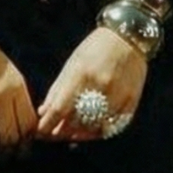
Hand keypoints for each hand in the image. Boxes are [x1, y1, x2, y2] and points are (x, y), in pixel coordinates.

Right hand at [0, 39, 37, 149]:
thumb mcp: (10, 73)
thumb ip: (17, 96)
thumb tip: (23, 121)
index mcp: (16, 87)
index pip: (28, 122)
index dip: (28, 137)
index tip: (26, 143)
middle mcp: (1, 97)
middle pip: (13, 134)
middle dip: (14, 148)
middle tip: (13, 155)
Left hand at [36, 27, 147, 141]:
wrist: (129, 37)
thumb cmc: (95, 48)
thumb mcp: (73, 64)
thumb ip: (58, 89)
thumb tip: (44, 112)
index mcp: (81, 73)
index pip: (59, 108)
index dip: (47, 123)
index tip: (41, 131)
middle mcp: (100, 85)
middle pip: (76, 121)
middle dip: (62, 131)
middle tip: (54, 134)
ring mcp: (118, 94)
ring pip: (94, 127)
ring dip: (79, 134)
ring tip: (70, 135)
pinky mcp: (131, 100)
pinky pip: (113, 126)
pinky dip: (99, 132)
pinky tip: (90, 131)